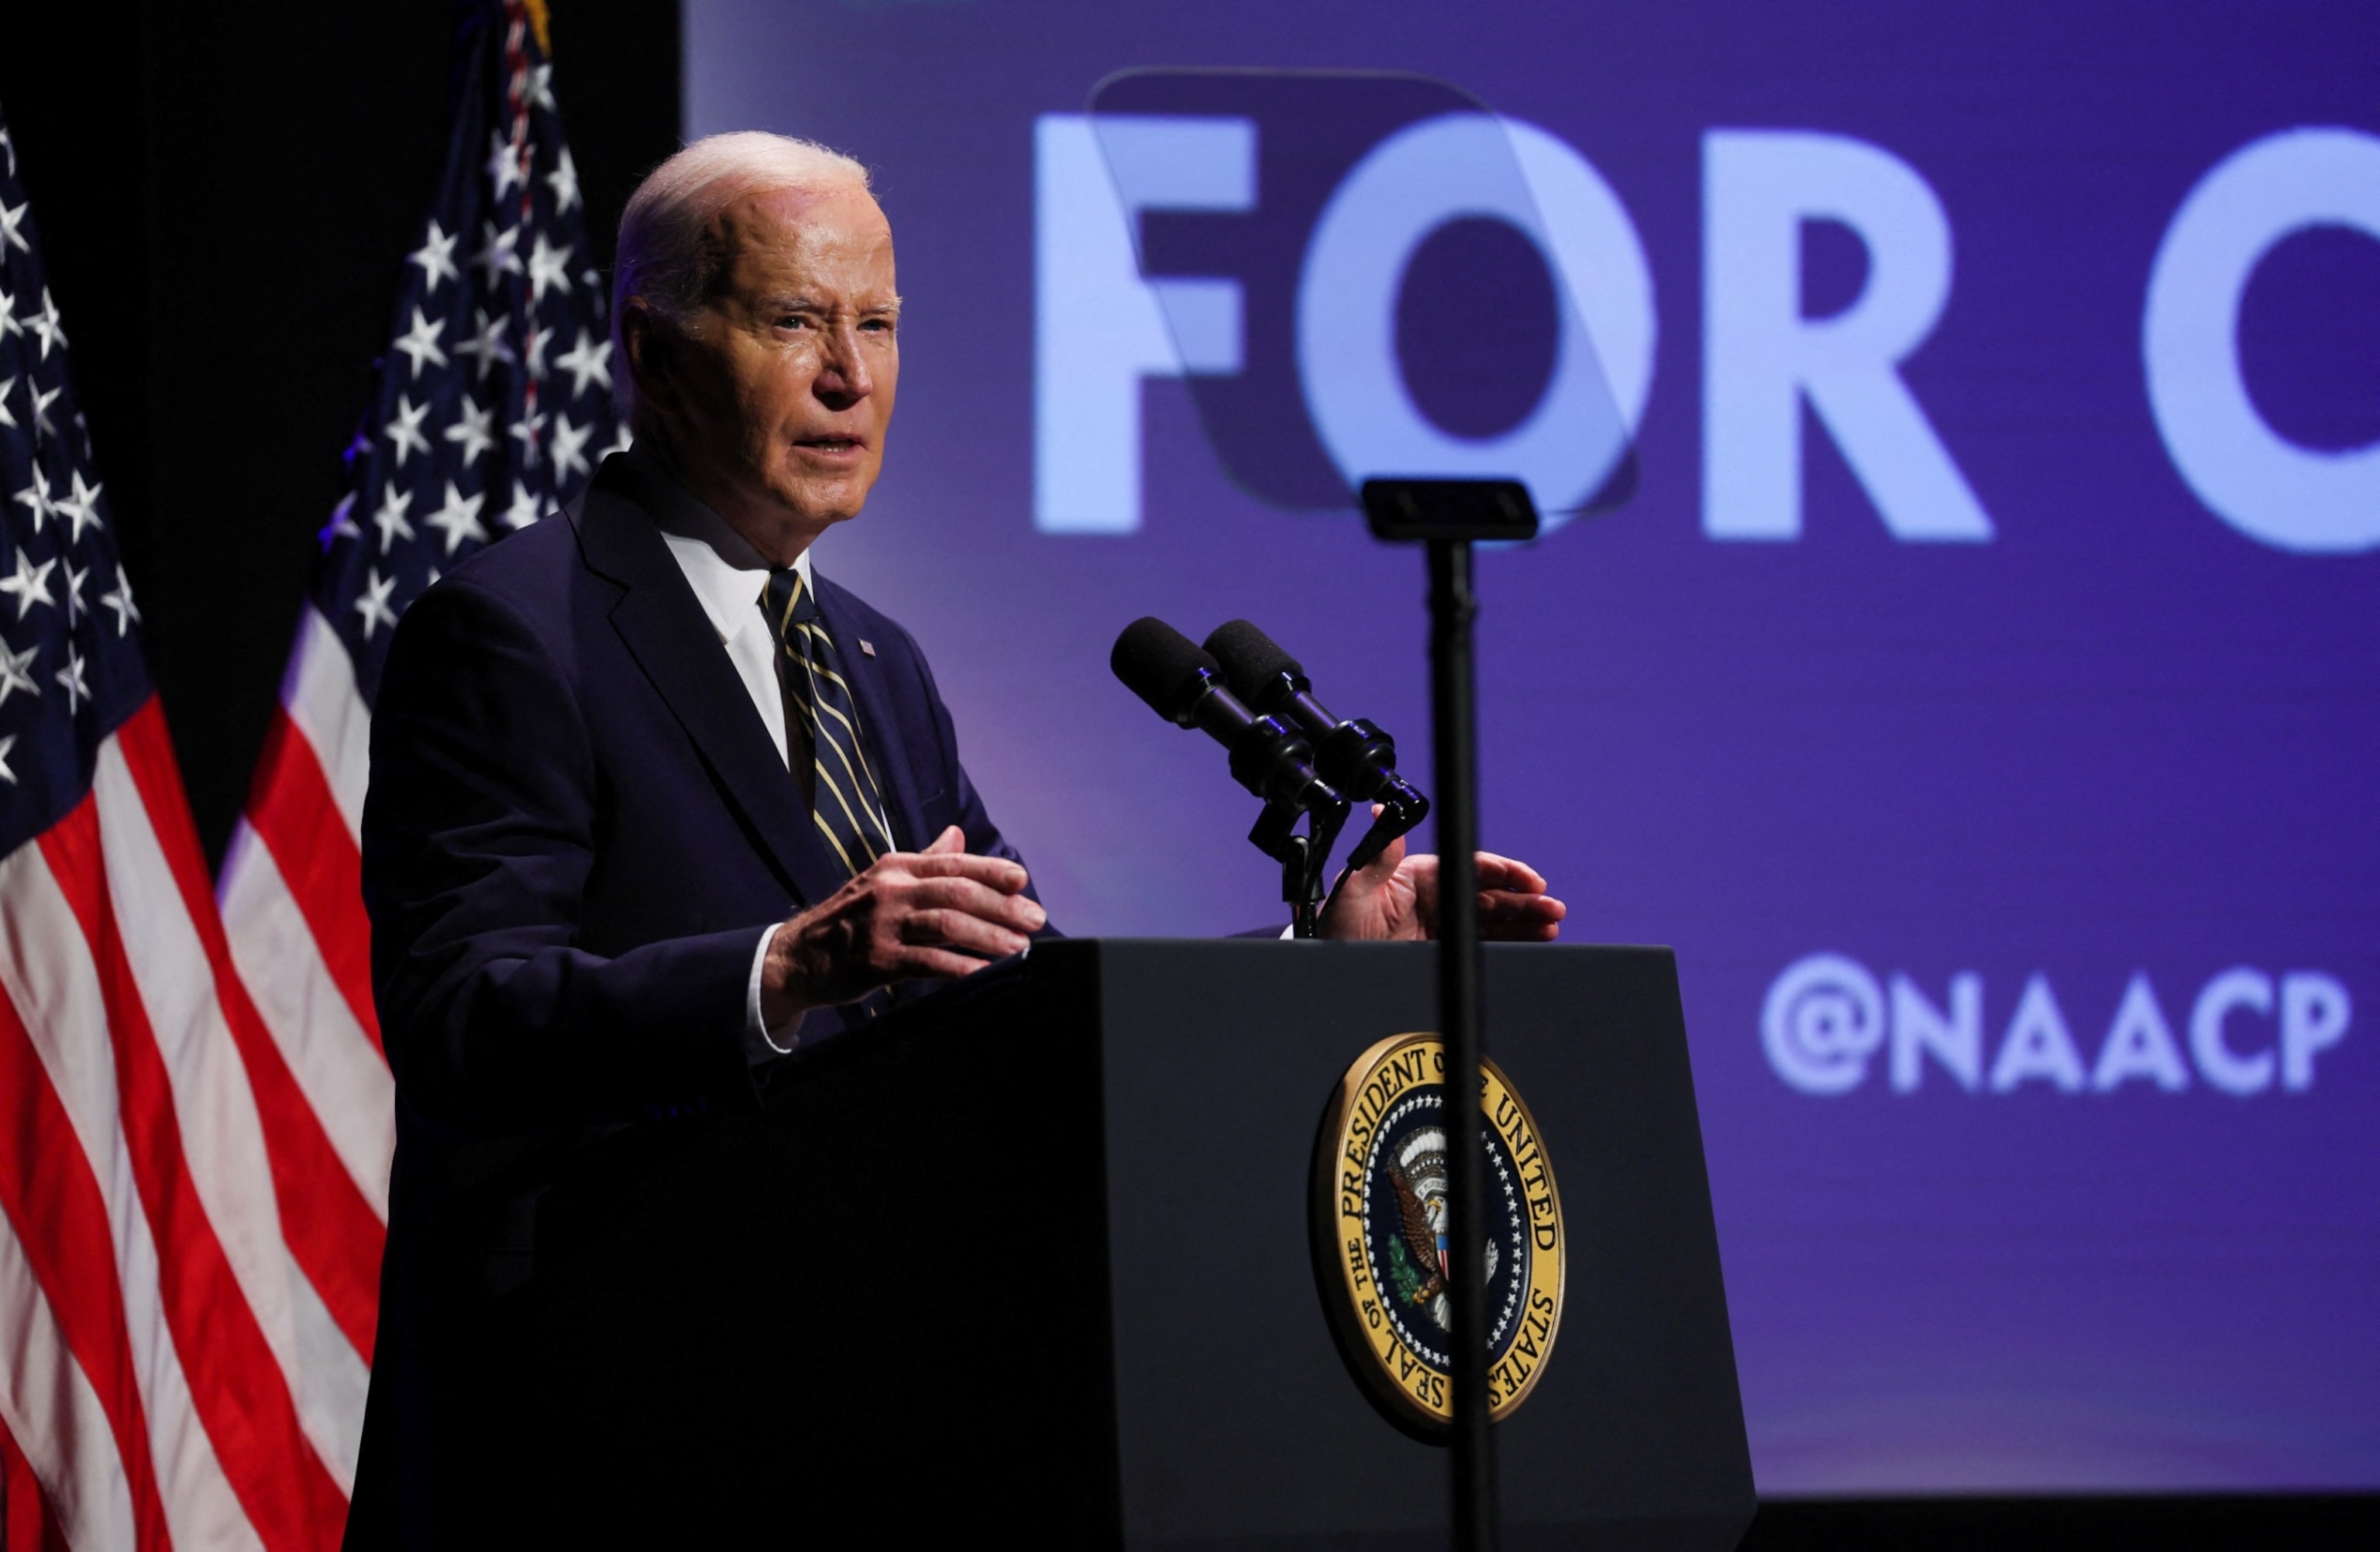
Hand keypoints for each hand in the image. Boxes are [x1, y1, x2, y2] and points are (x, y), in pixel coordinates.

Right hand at [759, 825, 1043, 1023]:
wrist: (800, 956)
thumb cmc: (852, 917)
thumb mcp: (885, 880)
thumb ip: (926, 861)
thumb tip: (958, 835)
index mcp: (897, 867)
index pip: (953, 863)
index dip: (991, 870)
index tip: (1022, 880)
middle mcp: (891, 890)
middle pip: (956, 891)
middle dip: (1002, 905)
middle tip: (1034, 919)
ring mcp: (884, 925)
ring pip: (947, 924)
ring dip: (989, 936)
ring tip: (1019, 947)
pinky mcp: (879, 960)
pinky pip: (929, 963)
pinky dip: (961, 967)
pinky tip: (984, 973)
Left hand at [1315, 817, 1564, 942]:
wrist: (1328, 965)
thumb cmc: (1337, 926)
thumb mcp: (1353, 890)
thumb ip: (1378, 856)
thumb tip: (1387, 811)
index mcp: (1419, 876)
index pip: (1469, 868)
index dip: (1503, 873)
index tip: (1527, 880)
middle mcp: (1435, 897)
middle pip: (1489, 894)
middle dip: (1523, 900)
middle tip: (1551, 908)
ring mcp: (1441, 925)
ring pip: (1491, 919)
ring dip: (1524, 920)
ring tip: (1551, 925)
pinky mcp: (1443, 950)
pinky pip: (1482, 943)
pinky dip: (1509, 941)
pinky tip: (1533, 941)